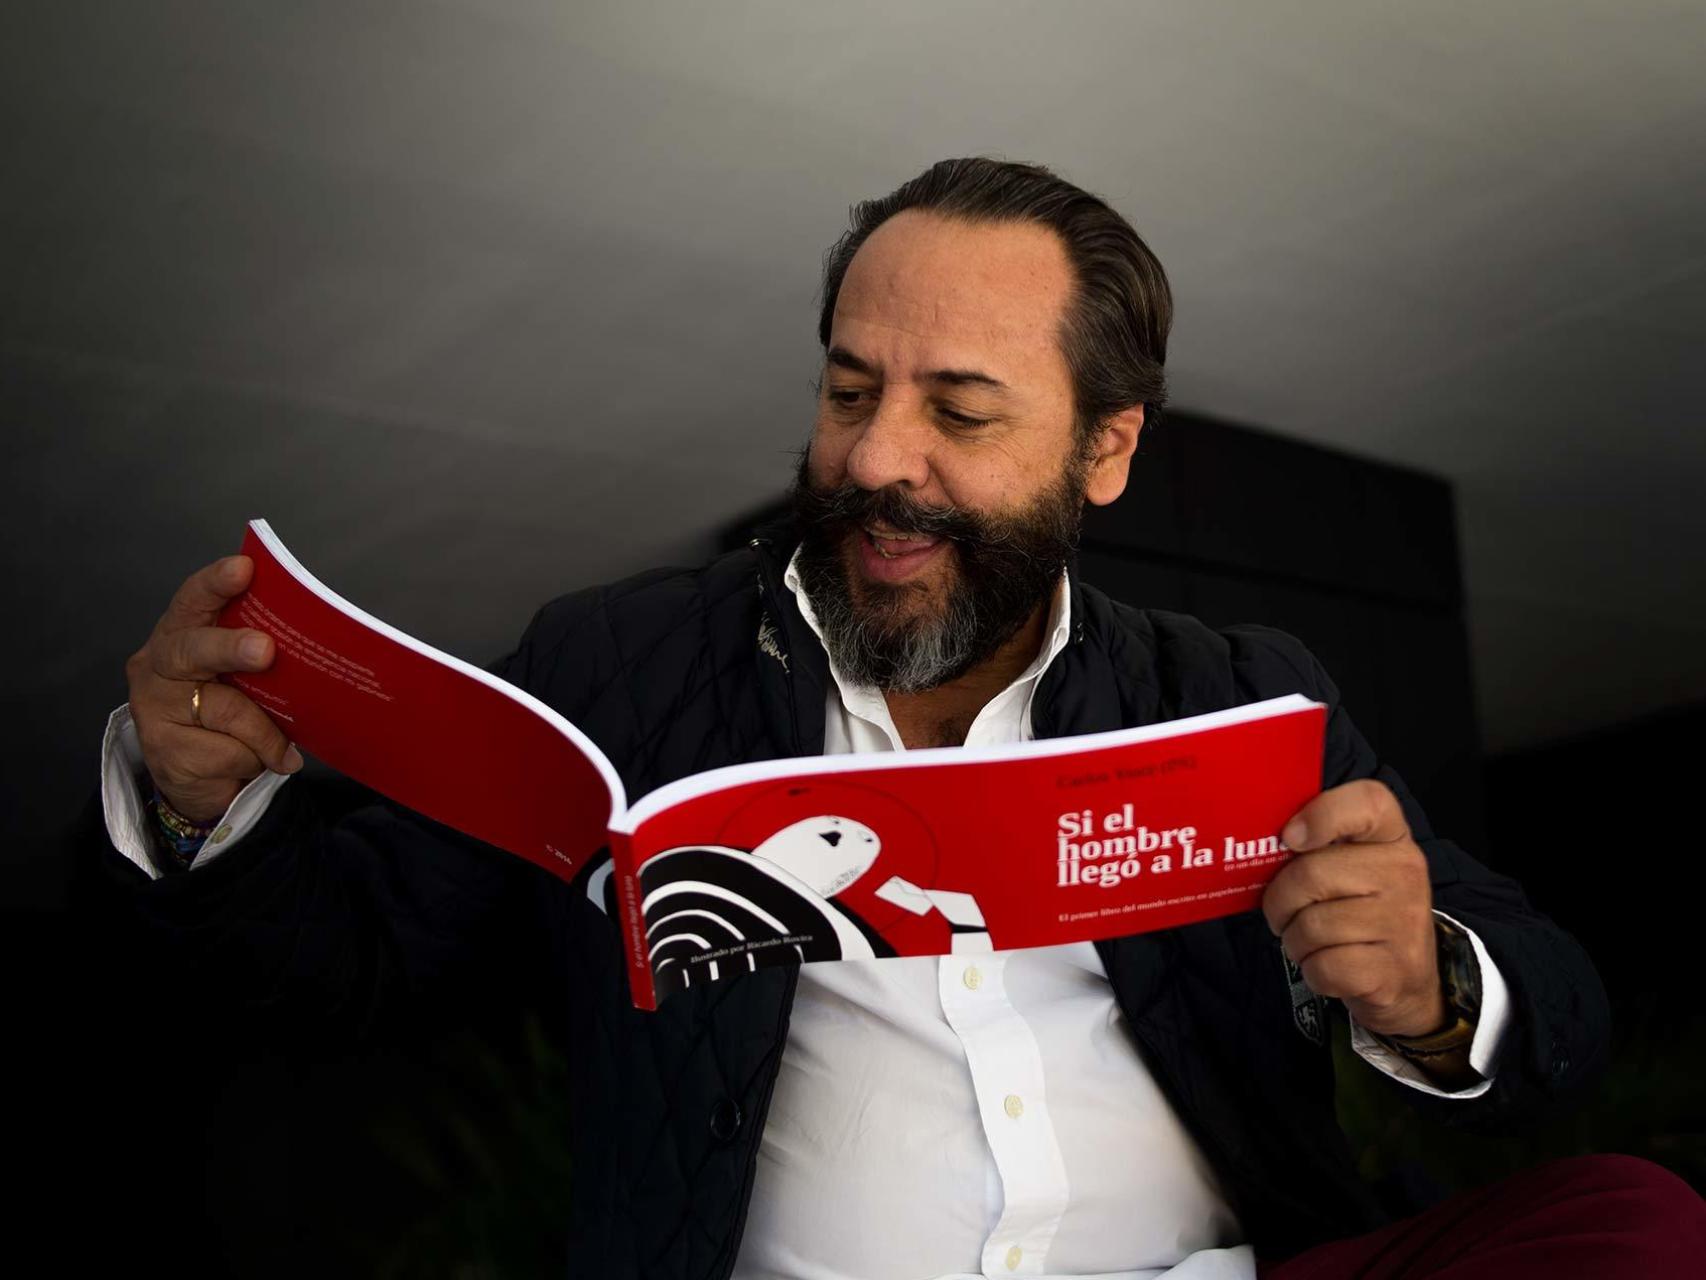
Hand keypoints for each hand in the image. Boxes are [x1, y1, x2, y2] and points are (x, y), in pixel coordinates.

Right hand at [125, 555, 301, 823]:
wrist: (199, 784)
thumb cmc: (227, 717)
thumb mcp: (242, 681)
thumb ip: (258, 659)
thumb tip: (312, 654)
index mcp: (181, 635)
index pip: (193, 601)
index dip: (216, 583)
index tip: (244, 568)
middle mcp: (158, 665)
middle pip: (193, 650)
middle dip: (231, 648)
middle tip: (264, 650)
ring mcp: (154, 708)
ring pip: (226, 710)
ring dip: (265, 732)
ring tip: (284, 748)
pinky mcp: (164, 751)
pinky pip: (228, 752)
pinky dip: (252, 760)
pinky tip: (254, 766)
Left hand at [1261, 779, 1444, 1037]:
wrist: (1405, 978)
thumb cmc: (1359, 911)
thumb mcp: (1349, 866)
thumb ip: (1315, 846)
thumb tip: (1258, 842)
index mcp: (1391, 836)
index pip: (1369, 801)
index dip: (1322, 814)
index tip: (1290, 838)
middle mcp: (1405, 872)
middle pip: (1310, 874)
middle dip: (1279, 901)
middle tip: (1284, 913)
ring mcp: (1403, 922)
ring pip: (1311, 926)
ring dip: (1294, 941)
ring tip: (1311, 941)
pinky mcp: (1393, 970)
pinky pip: (1323, 966)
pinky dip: (1312, 971)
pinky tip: (1329, 966)